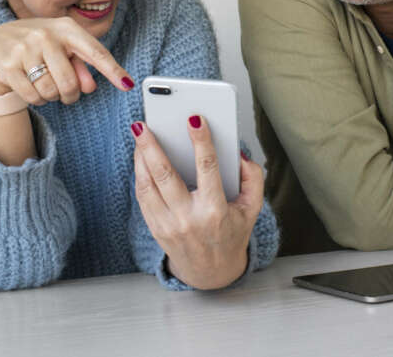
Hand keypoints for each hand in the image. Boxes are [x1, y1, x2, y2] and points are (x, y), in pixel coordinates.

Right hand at [0, 17, 133, 103]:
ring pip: (50, 91)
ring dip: (51, 97)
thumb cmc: (40, 46)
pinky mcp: (7, 65)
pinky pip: (32, 96)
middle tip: (66, 94)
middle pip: (70, 82)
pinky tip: (32, 88)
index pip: (95, 52)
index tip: (128, 84)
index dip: (113, 70)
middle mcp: (46, 35)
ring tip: (45, 85)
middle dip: (70, 95)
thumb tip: (89, 87)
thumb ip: (80, 67)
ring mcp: (25, 49)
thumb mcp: (63, 49)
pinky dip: (36, 100)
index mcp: (66, 28)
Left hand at [131, 116, 263, 288]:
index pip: (208, 168)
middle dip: (152, 146)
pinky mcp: (155, 228)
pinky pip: (142, 196)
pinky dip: (139, 174)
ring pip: (148, 185)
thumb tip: (238, 154)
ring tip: (139, 135)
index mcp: (215, 211)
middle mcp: (188, 218)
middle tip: (143, 124)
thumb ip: (253, 178)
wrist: (210, 272)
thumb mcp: (252, 208)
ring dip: (140, 157)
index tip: (195, 119)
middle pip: (165, 175)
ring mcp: (168, 225)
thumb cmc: (232, 233)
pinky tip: (140, 157)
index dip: (202, 141)